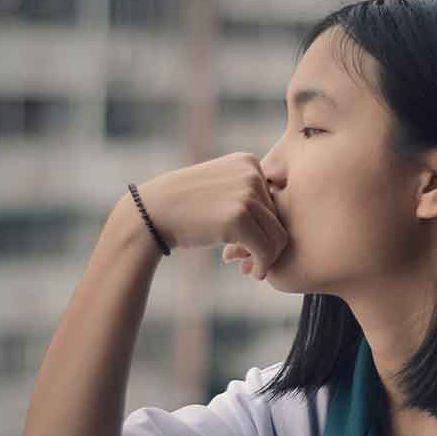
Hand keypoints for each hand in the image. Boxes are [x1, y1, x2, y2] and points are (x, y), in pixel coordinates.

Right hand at [135, 152, 287, 279]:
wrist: (152, 212)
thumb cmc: (186, 207)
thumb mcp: (221, 188)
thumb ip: (250, 197)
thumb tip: (284, 230)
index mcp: (249, 162)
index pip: (275, 201)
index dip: (266, 227)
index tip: (251, 245)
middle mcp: (252, 173)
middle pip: (280, 218)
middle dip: (267, 244)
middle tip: (251, 263)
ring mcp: (246, 193)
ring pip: (278, 236)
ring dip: (267, 258)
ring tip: (252, 269)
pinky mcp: (239, 217)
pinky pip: (266, 249)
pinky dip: (262, 265)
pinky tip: (252, 273)